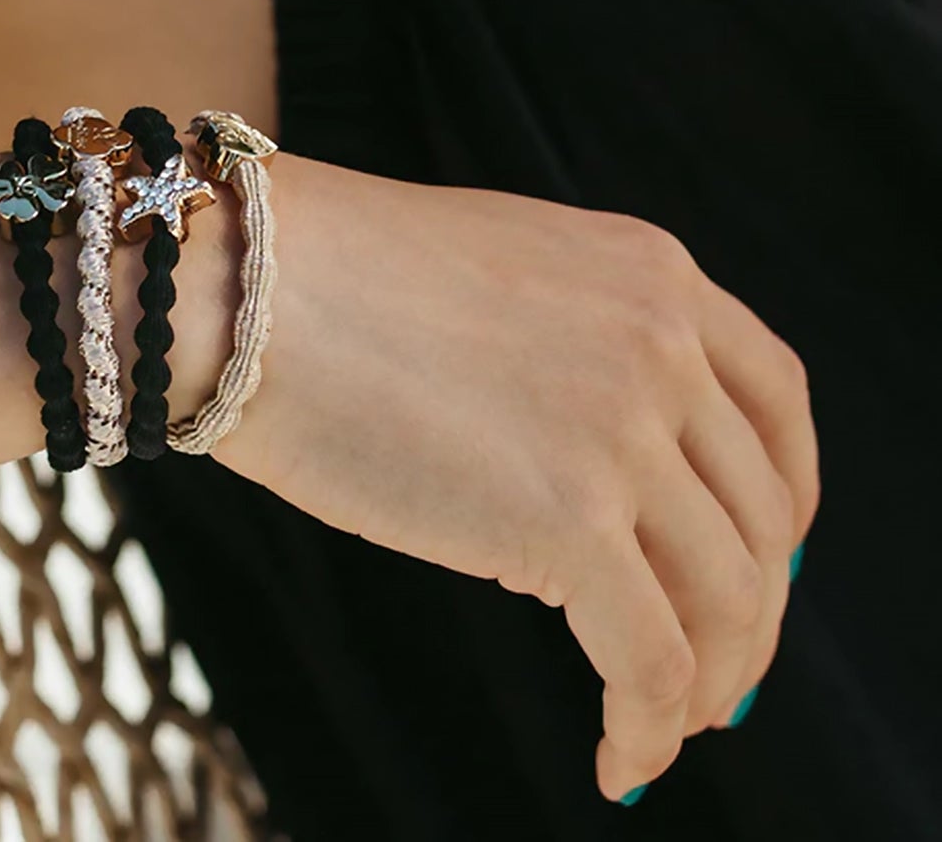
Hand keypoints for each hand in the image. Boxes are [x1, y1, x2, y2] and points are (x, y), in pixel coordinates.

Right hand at [203, 154, 819, 802]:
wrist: (244, 284)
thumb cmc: (331, 278)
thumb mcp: (503, 269)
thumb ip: (580, 337)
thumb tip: (609, 467)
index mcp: (653, 272)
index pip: (777, 402)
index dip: (784, 497)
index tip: (762, 556)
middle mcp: (661, 345)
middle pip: (762, 516)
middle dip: (753, 613)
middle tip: (716, 675)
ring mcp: (621, 432)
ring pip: (728, 599)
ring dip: (712, 683)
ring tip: (666, 726)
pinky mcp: (566, 521)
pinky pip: (653, 661)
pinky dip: (649, 728)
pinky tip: (618, 761)